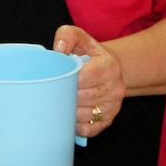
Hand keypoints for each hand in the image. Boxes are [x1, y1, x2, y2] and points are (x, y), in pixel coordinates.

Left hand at [54, 24, 125, 138]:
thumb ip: (66, 36)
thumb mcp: (79, 38)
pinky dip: (75, 126)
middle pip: (83, 98)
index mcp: (109, 66)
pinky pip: (89, 129)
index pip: (84, 77)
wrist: (107, 68)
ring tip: (57, 102)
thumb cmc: (88, 53)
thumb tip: (58, 50)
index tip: (54, 78)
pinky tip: (67, 116)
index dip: (65, 80)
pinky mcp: (108, 120)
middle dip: (64, 95)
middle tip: (49, 92)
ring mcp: (113, 106)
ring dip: (67, 111)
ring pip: (84, 115)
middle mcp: (115, 88)